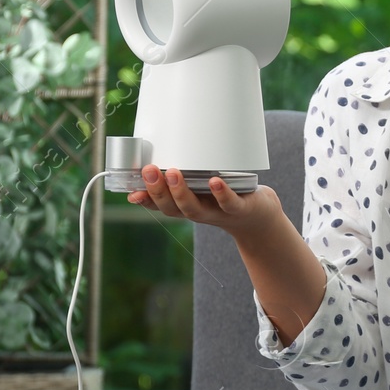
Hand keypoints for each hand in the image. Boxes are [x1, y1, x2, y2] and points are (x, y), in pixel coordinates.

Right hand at [127, 164, 282, 238]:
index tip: (132, 190)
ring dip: (182, 192)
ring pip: (195, 208)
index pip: (160, 206)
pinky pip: (229, 203)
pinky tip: (214, 181)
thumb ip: (173, 188)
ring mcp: (218, 212)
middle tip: (149, 171)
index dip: (146, 200)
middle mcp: (199, 213)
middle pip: (174, 208)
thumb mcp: (196, 193)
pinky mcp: (240, 209)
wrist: (258, 219)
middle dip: (159, 191)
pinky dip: (221, 194)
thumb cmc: (223, 199)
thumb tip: (137, 187)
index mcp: (186, 207)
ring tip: (173, 173)